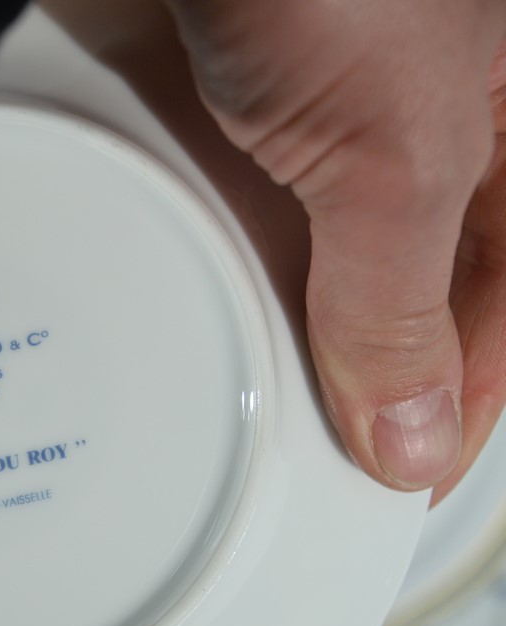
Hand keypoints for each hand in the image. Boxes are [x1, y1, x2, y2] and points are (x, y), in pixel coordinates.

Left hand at [41, 0, 505, 501]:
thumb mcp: (394, 156)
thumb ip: (400, 299)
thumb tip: (417, 437)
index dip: (465, 398)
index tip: (404, 475)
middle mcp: (439, 126)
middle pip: (427, 283)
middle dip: (382, 368)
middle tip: (331, 448)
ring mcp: (344, 112)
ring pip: (338, 251)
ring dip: (301, 320)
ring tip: (267, 396)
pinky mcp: (259, 97)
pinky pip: (258, 205)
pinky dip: (233, 260)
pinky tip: (213, 299)